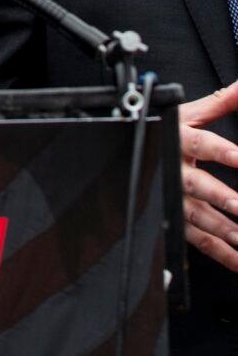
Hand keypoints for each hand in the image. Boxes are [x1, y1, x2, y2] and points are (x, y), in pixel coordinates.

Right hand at [180, 78, 237, 274]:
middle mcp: (173, 169)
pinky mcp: (174, 219)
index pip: (202, 144)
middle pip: (198, 186)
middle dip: (222, 198)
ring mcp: (172, 197)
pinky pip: (197, 240)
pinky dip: (220, 254)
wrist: (132, 150)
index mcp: (178, 139)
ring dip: (223, 230)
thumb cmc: (165, 131)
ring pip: (197, 217)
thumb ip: (220, 101)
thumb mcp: (187, 113)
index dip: (223, 152)